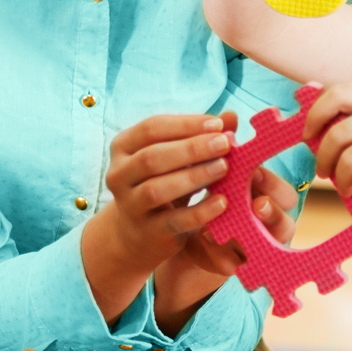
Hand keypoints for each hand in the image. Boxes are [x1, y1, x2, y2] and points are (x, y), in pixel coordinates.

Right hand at [83, 114, 239, 324]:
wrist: (138, 233)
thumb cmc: (162, 183)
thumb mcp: (177, 158)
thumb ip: (201, 137)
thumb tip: (232, 117)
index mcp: (124, 147)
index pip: (152, 128)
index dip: (186, 124)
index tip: (218, 124)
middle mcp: (119, 174)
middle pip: (152, 156)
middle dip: (191, 148)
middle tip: (224, 144)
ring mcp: (130, 205)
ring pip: (157, 188)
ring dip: (193, 176)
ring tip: (224, 168)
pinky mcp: (148, 231)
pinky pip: (174, 220)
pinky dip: (200, 211)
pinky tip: (222, 202)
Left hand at [154, 165, 299, 327]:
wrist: (184, 228)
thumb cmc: (210, 195)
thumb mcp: (217, 176)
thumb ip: (225, 157)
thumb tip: (228, 124)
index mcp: (271, 200)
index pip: (285, 195)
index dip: (274, 185)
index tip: (255, 173)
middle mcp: (270, 228)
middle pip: (284, 224)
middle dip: (272, 214)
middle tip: (258, 204)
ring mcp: (255, 250)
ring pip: (263, 248)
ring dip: (243, 235)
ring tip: (220, 223)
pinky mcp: (235, 266)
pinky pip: (233, 264)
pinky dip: (218, 251)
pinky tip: (204, 236)